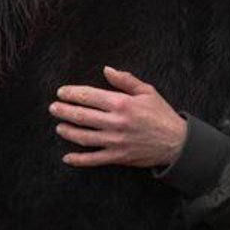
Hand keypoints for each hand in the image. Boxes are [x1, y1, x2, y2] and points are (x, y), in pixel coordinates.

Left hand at [50, 66, 186, 168]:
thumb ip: (126, 80)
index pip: (90, 96)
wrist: (176, 141)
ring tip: (59, 127)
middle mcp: (116, 122)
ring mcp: (115, 141)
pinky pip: (93, 159)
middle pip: (82, 116)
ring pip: (83, 137)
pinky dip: (78, 160)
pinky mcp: (117, 157)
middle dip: (64, 110)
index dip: (72, 93)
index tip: (61, 92)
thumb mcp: (148, 91)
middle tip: (53, 108)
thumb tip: (106, 69)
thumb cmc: (161, 114)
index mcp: (122, 103)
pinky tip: (67, 157)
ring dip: (68, 131)